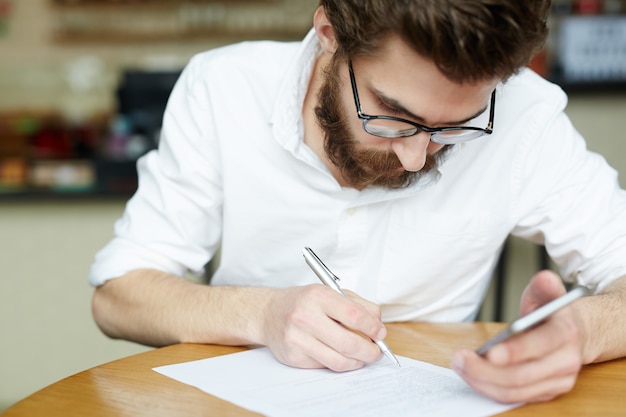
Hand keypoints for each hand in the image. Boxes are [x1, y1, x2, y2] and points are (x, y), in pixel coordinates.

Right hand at [260, 284, 385, 371]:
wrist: (268, 313)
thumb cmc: (303, 302)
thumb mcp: (329, 292)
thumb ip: (357, 305)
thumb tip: (378, 324)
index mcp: (318, 296)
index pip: (354, 315)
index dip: (373, 327)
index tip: (380, 333)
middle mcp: (305, 317)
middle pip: (349, 343)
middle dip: (370, 351)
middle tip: (377, 351)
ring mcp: (298, 339)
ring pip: (339, 360)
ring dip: (358, 361)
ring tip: (363, 356)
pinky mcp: (294, 357)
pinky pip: (325, 366)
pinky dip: (339, 362)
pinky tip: (341, 355)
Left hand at [452, 270, 584, 402]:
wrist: (579, 335)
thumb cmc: (554, 314)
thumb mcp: (548, 294)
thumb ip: (544, 286)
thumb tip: (545, 277)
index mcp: (565, 334)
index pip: (540, 346)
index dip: (514, 351)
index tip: (489, 352)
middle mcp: (565, 363)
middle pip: (522, 376)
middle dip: (486, 370)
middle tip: (460, 358)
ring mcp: (557, 382)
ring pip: (515, 391)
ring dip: (482, 381)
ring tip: (460, 365)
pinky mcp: (546, 393)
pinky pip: (514, 397)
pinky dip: (489, 388)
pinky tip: (471, 375)